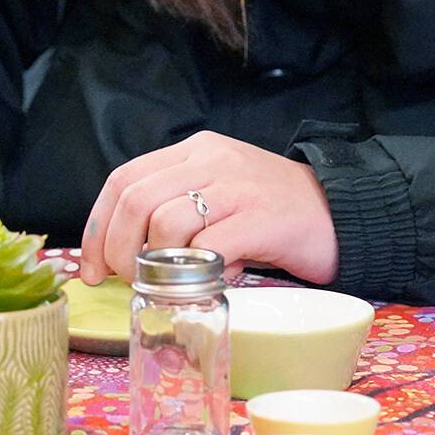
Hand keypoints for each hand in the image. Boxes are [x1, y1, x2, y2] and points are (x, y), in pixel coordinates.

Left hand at [78, 131, 336, 285]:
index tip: (91, 268)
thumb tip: (121, 256)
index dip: (97, 227)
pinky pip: (212, 245)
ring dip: (158, 263)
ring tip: (175, 282)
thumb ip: (175, 210)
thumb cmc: (270, 213)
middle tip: (129, 281)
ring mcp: (237, 186)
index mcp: (192, 152)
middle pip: (136, 200)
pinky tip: (215, 279)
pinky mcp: (262, 217)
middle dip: (119, 249)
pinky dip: (202, 271)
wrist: (343, 211)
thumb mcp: (216, 196)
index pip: (123, 180)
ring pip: (166, 222)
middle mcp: (210, 161)